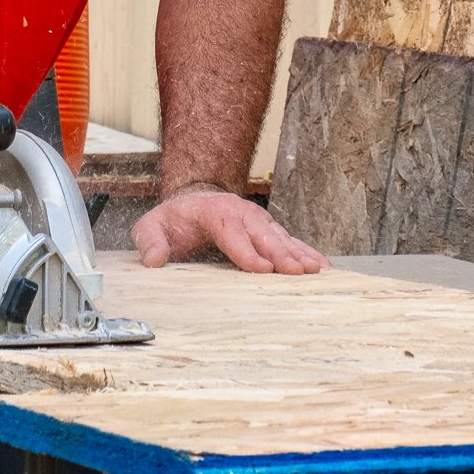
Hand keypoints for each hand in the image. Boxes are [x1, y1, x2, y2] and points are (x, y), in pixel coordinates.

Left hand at [131, 186, 329, 273]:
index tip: (261, 268)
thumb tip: (153, 260)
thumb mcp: (152, 226)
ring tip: (318, 271)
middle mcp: (239, 213)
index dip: (246, 249)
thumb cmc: (174, 220)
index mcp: (212, 211)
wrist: (193, 202)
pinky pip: (290, 242)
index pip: (230, 229)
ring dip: (299, 253)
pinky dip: (307, 253)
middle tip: (298, 272)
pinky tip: (324, 269)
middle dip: (281, 253)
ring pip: (280, 237)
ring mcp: (256, 221)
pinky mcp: (267, 232)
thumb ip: (150, 240)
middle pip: (262, 233)